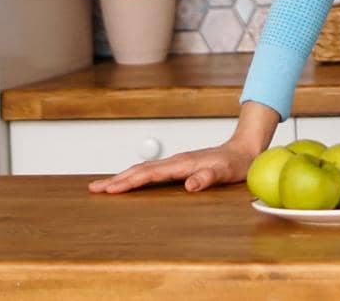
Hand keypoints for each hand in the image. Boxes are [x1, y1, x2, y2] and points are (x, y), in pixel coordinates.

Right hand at [87, 140, 259, 194]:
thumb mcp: (226, 173)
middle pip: (140, 170)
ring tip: (104, 186)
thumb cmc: (237, 163)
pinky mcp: (179, 167)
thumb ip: (208, 177)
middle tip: (93, 189)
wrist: (245, 150)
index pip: (149, 174)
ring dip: (123, 178)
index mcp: (182, 164)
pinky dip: (136, 177)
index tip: (110, 189)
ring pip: (143, 170)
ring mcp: (176, 163)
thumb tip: (189, 185)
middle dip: (116, 180)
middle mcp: (176, 162)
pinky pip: (151, 172)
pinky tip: (130, 182)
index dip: (129, 182)